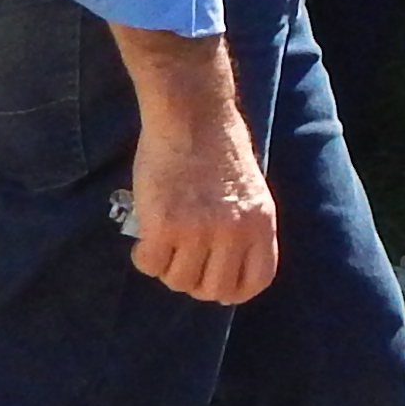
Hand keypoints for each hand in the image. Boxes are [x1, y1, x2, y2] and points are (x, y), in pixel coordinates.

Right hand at [121, 45, 278, 302]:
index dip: (233, 291)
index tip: (217, 285)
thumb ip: (242, 228)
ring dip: (167, 267)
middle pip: (213, 290)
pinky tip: (145, 238)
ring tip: (163, 242)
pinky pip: (150, 264)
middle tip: (180, 261)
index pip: (256, 281)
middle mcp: (234, 232)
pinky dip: (143, 257)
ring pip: (179, 280)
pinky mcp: (164, 224)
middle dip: (194, 282)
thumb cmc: (217, 146)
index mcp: (260, 224)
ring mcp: (198, 230)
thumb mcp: (249, 191)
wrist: (191, 114)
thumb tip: (223, 265)